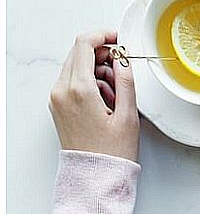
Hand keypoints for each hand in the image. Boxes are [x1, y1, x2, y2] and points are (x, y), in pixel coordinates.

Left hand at [48, 30, 139, 161]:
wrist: (94, 177)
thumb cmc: (111, 152)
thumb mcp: (128, 114)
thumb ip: (126, 80)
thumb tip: (124, 59)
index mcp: (79, 90)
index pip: (84, 44)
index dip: (103, 36)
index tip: (118, 40)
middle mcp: (62, 91)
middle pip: (79, 53)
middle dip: (103, 54)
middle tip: (123, 68)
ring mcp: (57, 99)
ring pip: (76, 66)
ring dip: (98, 69)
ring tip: (117, 92)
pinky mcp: (59, 106)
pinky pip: (73, 81)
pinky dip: (90, 81)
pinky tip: (107, 99)